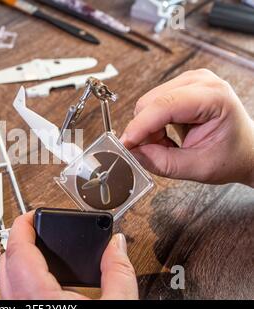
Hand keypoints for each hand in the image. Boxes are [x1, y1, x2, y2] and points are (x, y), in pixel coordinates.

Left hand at [0, 211, 137, 299]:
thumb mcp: (117, 306)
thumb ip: (118, 273)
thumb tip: (117, 244)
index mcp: (39, 298)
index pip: (17, 250)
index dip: (22, 225)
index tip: (32, 214)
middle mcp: (22, 305)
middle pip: (4, 262)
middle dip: (18, 239)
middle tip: (35, 227)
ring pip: (4, 280)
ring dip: (16, 259)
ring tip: (36, 247)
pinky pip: (12, 294)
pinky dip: (20, 278)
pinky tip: (38, 275)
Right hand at [120, 69, 253, 185]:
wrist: (245, 150)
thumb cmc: (231, 155)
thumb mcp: (198, 167)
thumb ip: (163, 163)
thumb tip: (133, 154)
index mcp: (214, 97)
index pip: (164, 105)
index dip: (140, 126)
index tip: (126, 145)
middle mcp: (201, 81)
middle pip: (150, 102)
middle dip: (145, 131)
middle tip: (156, 152)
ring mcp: (189, 81)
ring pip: (147, 104)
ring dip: (148, 129)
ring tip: (168, 144)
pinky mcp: (180, 87)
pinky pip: (151, 104)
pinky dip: (152, 124)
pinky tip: (168, 134)